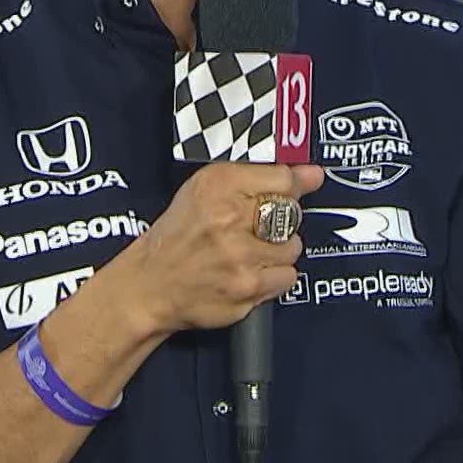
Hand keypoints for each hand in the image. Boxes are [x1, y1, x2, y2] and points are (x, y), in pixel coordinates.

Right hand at [111, 162, 324, 333]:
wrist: (149, 285)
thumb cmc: (177, 236)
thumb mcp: (206, 189)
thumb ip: (260, 177)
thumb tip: (313, 175)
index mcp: (218, 185)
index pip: (283, 176)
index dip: (293, 184)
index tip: (298, 186)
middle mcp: (228, 217)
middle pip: (291, 212)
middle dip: (281, 220)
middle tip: (256, 227)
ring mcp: (239, 256)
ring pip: (293, 246)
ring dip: (277, 250)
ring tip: (249, 252)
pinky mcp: (247, 288)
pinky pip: (288, 276)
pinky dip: (274, 276)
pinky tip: (250, 272)